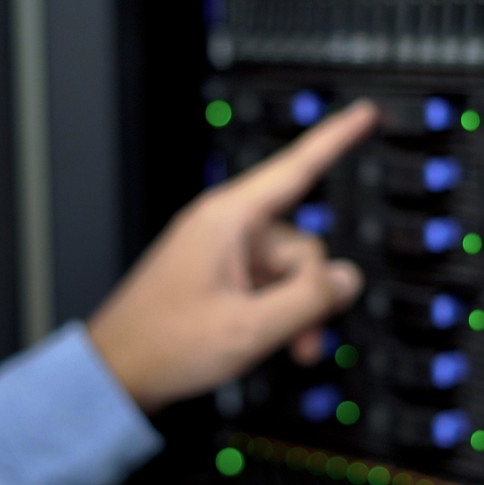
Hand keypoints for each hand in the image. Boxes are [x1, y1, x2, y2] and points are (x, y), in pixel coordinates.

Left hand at [88, 100, 377, 412]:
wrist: (117, 371)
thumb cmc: (164, 343)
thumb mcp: (250, 327)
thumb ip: (309, 300)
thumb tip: (347, 279)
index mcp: (229, 219)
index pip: (297, 166)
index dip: (337, 137)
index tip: (366, 113)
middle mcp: (227, 227)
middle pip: (302, 243)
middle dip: (311, 293)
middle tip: (303, 339)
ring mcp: (222, 251)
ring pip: (288, 270)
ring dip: (295, 310)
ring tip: (282, 348)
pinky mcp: (219, 274)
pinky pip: (267, 283)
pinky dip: (276, 311)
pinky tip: (266, 339)